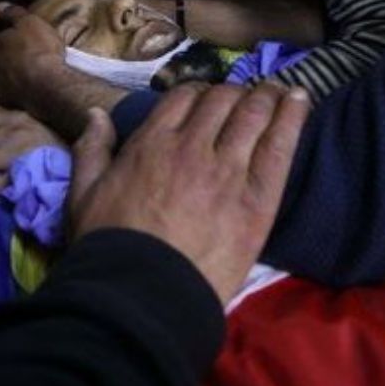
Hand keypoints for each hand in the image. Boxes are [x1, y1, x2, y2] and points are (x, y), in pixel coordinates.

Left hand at [0, 5, 124, 137]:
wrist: (49, 87)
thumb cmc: (41, 51)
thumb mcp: (31, 22)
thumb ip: (13, 12)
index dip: (10, 37)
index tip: (23, 39)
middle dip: (8, 55)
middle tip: (27, 55)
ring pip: (1, 74)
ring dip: (11, 72)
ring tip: (29, 72)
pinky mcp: (4, 101)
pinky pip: (8, 90)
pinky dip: (15, 87)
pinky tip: (28, 86)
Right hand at [66, 82, 309, 303]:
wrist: (143, 294)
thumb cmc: (109, 247)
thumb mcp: (84, 194)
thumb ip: (92, 150)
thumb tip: (97, 114)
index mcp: (151, 142)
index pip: (184, 96)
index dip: (200, 92)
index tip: (209, 99)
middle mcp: (192, 146)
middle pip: (223, 99)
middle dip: (237, 92)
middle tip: (249, 96)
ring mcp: (228, 170)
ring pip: (253, 114)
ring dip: (268, 96)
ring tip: (281, 91)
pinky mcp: (258, 198)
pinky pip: (280, 146)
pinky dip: (292, 117)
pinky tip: (301, 100)